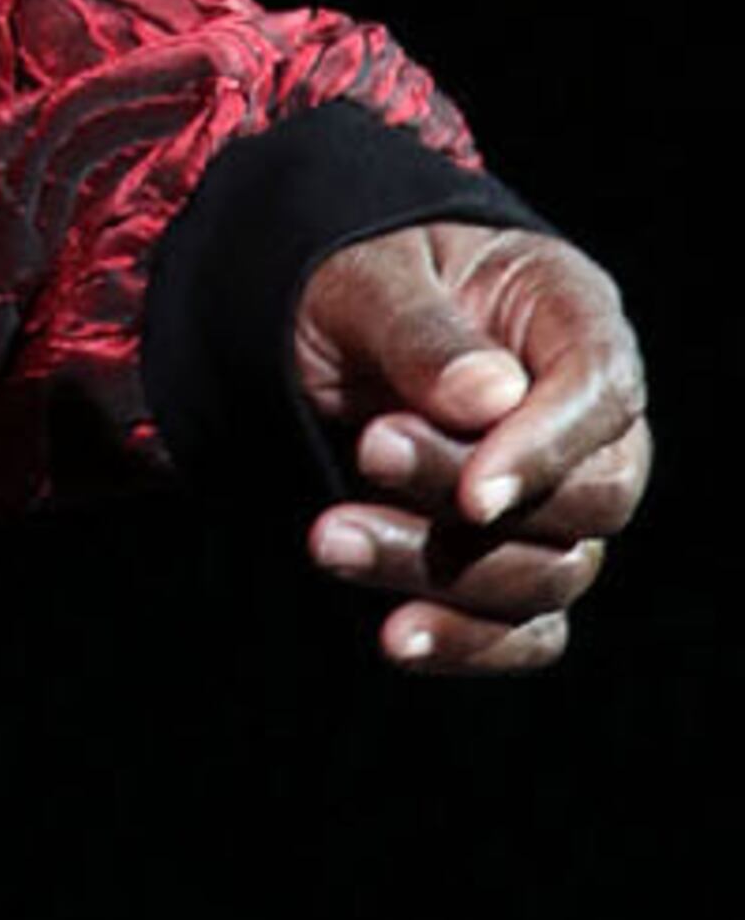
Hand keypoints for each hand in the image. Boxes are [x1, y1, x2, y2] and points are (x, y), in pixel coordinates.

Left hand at [292, 221, 650, 677]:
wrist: (317, 324)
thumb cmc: (355, 280)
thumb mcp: (366, 276)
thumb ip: (422, 332)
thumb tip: (488, 399)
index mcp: (571, 319)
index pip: (602, 393)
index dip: (547, 449)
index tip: (475, 495)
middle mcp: (587, 420)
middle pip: (592, 497)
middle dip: (469, 496)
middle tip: (365, 451)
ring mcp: (559, 500)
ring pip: (553, 572)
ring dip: (441, 571)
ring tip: (327, 538)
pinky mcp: (516, 564)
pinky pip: (529, 632)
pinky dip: (467, 643)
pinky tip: (394, 638)